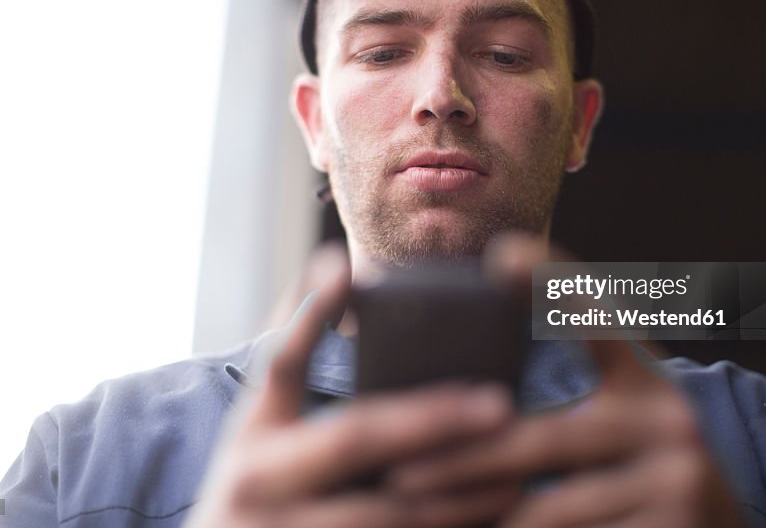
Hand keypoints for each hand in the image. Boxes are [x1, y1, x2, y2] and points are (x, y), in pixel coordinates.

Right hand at [184, 245, 519, 527]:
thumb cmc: (256, 490)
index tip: (343, 264)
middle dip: (430, 420)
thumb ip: (293, 354)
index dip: (311, 313)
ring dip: (454, 496)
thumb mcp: (260, 429)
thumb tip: (332, 264)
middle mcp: (257, 484)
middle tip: (498, 405)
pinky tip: (492, 523)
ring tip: (513, 475)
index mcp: (251, 439)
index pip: (281, 363)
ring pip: (384, 515)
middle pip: (352, 438)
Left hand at [387, 236, 746, 527]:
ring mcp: (681, 479)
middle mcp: (672, 420)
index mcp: (649, 383)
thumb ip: (571, 411)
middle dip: (462, 461)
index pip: (603, 318)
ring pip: (547, 509)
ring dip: (478, 517)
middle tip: (400, 474)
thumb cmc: (649, 478)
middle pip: (541, 439)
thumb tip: (469, 393)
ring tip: (419, 516)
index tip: (501, 255)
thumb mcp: (626, 428)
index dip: (555, 282)